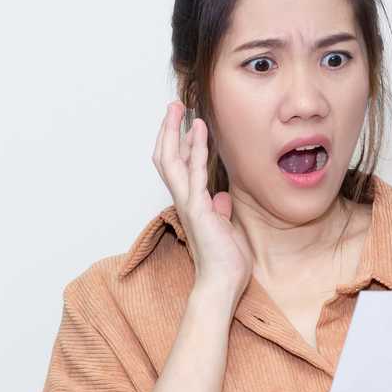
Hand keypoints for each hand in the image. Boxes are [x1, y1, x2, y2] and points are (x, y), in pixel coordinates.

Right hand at [153, 101, 253, 298]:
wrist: (223, 285)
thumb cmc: (226, 263)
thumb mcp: (225, 230)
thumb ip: (220, 212)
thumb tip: (221, 198)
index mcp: (191, 205)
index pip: (177, 168)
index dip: (178, 144)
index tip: (186, 123)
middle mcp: (184, 201)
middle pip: (165, 158)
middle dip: (168, 130)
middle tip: (173, 107)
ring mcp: (188, 204)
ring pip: (172, 161)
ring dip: (176, 132)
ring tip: (180, 109)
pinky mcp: (197, 209)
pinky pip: (194, 174)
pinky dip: (195, 150)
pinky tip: (199, 131)